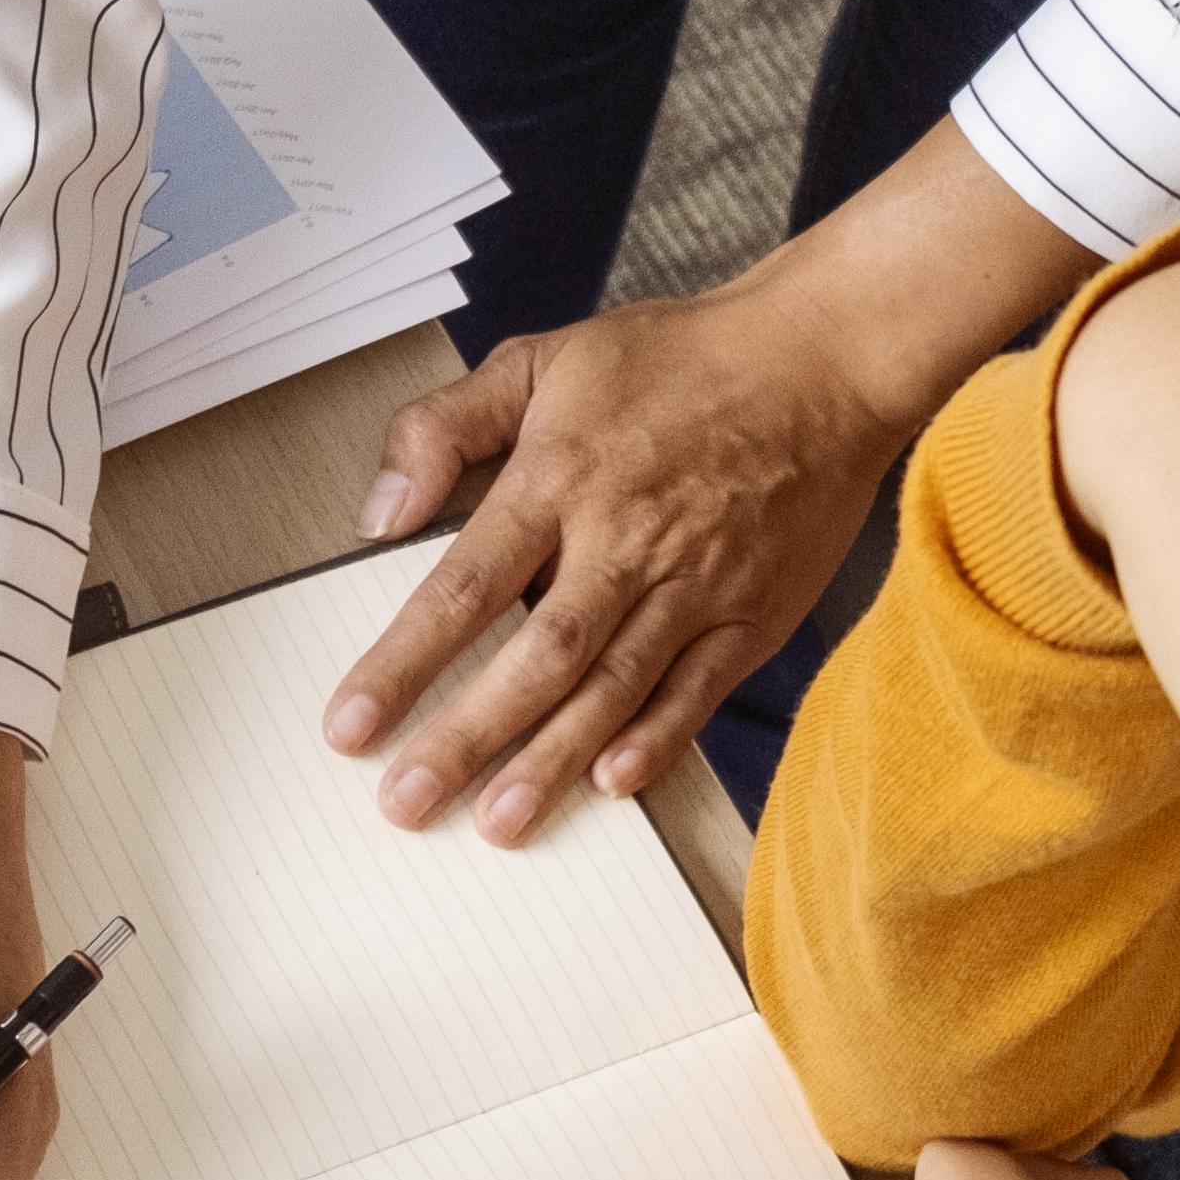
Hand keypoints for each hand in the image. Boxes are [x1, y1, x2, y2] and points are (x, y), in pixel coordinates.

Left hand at [325, 121, 1093, 839]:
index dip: (404, 662)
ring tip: (495, 823)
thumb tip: (380, 511)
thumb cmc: (680, 360)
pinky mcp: (755, 611)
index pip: (463, 586)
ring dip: (551, 760)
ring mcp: (696, 582)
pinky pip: (699, 688)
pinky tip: (610, 782)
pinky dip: (657, 738)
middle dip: (466, 738)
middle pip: (536, 657)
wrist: (829, 356)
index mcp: (558, 478)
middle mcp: (625, 540)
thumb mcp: (541, 360)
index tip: (350, 724)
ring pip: (612, 687)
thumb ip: (443, 427)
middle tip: (407, 802)